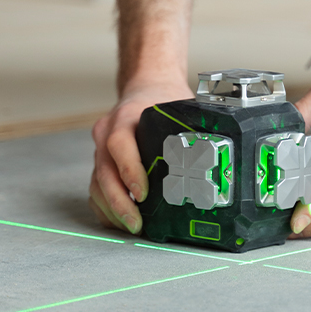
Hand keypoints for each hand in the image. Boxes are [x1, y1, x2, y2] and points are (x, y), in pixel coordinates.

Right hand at [89, 81, 192, 233]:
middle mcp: (107, 132)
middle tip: (136, 222)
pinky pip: (96, 188)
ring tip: (132, 226)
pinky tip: (120, 220)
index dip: (129, 170)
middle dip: (119, 201)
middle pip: (104, 171)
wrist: (146, 85)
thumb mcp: (177, 106)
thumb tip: (214, 153)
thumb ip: (190, 127)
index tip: (143, 193)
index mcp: (126, 117)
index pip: (119, 144)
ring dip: (112, 209)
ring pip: (97, 183)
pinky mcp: (100, 161)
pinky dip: (105, 207)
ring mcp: (100, 148)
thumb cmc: (163, 97)